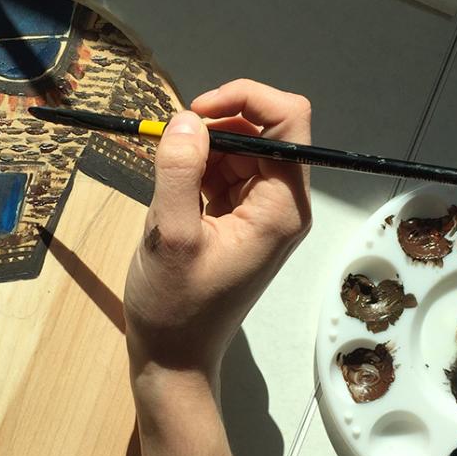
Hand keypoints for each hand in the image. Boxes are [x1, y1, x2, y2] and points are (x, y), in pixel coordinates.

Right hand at [124, 79, 311, 382]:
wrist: (174, 357)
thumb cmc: (175, 307)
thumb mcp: (169, 236)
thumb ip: (179, 172)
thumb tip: (187, 119)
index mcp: (282, 207)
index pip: (288, 121)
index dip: (245, 99)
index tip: (194, 111)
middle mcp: (281, 204)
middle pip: (262, 129)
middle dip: (214, 126)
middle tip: (168, 148)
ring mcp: (260, 211)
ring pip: (238, 148)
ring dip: (199, 152)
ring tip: (167, 188)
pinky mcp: (237, 218)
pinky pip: (222, 172)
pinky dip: (194, 171)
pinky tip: (171, 199)